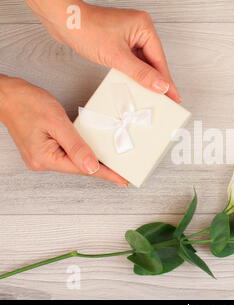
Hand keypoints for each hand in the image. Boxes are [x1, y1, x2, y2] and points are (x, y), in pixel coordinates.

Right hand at [0, 76, 128, 186]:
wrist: (6, 94)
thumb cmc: (27, 103)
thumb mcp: (57, 122)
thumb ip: (76, 146)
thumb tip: (92, 167)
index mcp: (44, 158)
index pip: (83, 169)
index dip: (105, 174)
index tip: (122, 180)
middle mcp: (41, 162)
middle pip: (78, 168)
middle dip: (101, 169)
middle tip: (123, 173)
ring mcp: (40, 157)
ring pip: (73, 161)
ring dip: (91, 161)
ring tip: (112, 164)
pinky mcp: (42, 150)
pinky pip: (66, 155)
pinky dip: (81, 153)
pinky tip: (92, 153)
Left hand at [25, 0, 180, 102]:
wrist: (62, 20)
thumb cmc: (85, 29)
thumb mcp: (116, 56)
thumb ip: (140, 73)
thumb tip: (160, 85)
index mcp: (144, 27)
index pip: (159, 60)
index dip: (166, 81)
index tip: (174, 96)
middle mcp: (139, 29)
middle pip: (153, 62)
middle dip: (156, 81)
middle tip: (165, 100)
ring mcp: (129, 35)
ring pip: (142, 62)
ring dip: (144, 78)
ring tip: (151, 96)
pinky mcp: (120, 41)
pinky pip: (132, 61)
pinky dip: (133, 73)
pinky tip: (135, 84)